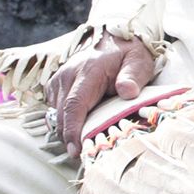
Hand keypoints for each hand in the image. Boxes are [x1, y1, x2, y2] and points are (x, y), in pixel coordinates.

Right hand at [43, 34, 156, 153]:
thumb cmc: (128, 53)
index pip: (74, 105)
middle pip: (62, 115)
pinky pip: (55, 111)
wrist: (112, 38)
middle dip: (71, 138)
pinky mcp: (55, 86)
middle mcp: (67, 76)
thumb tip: (127, 91)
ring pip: (56, 115)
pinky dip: (66, 122)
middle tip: (87, 155)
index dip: (72, 130)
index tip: (76, 151)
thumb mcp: (138, 61)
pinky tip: (82, 125)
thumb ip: (133, 76)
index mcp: (87, 72)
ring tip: (88, 142)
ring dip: (68, 130)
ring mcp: (58, 80)